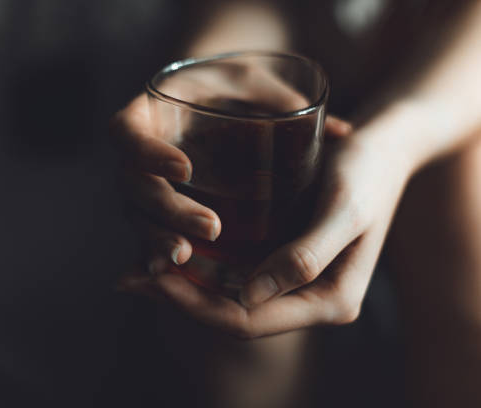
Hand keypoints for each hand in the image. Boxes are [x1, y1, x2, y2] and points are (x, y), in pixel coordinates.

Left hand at [114, 91, 358, 334]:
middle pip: (232, 313)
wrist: (383, 146)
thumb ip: (305, 258)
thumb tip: (248, 297)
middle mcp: (309, 300)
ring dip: (184, 284)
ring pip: (228, 296)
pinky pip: (234, 273)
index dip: (197, 304)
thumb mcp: (344, 209)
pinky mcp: (282, 258)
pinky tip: (169, 249)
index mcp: (330, 300)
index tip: (155, 278)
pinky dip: (199, 265)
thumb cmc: (368, 170)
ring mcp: (294, 281)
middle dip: (180, 297)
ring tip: (137, 267)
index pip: (250, 319)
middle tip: (129, 277)